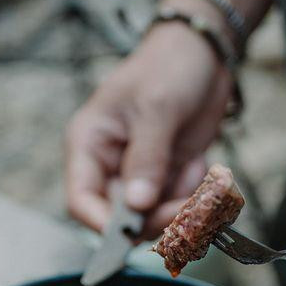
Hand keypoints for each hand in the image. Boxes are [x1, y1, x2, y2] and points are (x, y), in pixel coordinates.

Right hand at [65, 22, 232, 237]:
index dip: (103, 224)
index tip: (135, 232)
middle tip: (188, 205)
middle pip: (122, 219)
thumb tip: (136, 205)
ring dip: (181, 207)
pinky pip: (178, 206)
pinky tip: (203, 167)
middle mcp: (109, 166)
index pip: (81, 200)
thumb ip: (147, 158)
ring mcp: (139, 175)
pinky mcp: (166, 178)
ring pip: (154, 218)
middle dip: (157, 217)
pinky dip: (195, 196)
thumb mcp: (157, 107)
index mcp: (89, 144)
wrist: (204, 53)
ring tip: (201, 174)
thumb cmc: (170, 66)